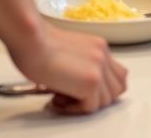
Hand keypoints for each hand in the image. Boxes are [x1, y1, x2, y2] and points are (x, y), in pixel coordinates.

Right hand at [8, 20, 126, 115]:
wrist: (32, 40)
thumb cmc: (38, 44)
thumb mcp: (69, 51)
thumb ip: (81, 64)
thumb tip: (76, 87)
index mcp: (99, 46)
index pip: (118, 74)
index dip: (102, 89)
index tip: (81, 91)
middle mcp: (103, 55)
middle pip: (118, 88)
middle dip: (97, 99)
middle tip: (73, 97)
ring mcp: (99, 68)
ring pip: (107, 100)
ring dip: (85, 104)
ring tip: (63, 97)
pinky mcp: (91, 82)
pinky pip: (91, 107)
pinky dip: (75, 109)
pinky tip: (57, 100)